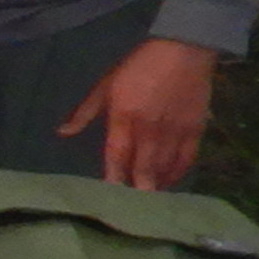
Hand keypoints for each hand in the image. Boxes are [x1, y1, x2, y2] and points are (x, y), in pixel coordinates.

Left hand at [61, 36, 218, 192]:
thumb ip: (85, 112)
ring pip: (164, 168)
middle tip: (129, 211)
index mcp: (124, 117)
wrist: (184, 48)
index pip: (116, 156)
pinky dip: (177, 173)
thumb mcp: (105, 84)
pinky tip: (169, 182)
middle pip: (142, 169)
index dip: (112, 179)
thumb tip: (62, 132)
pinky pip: (186, 159)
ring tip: (147, 202)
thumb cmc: (139, 64)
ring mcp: (174, 130)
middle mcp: (149, 129)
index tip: (107, 198)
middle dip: (136, 191)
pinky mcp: (196, 129)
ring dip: (156, 186)